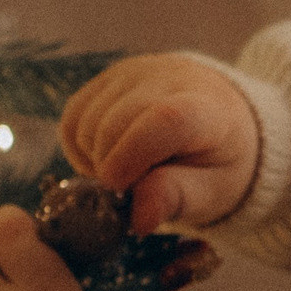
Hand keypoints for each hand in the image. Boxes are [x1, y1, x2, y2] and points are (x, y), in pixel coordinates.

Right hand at [58, 54, 259, 234]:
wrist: (217, 119)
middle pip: (114, 123)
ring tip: (126, 171)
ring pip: (86, 122)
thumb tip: (140, 219)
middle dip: (111, 168)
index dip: (132, 158)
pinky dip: (80, 147)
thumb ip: (179, 199)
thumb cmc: (216, 160)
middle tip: (132, 188)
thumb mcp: (212, 189)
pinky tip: (108, 156)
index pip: (164, 119)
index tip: (123, 189)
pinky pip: (73, 117)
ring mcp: (135, 72)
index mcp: (207, 107)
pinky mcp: (109, 77)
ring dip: (94, 159)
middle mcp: (168, 77)